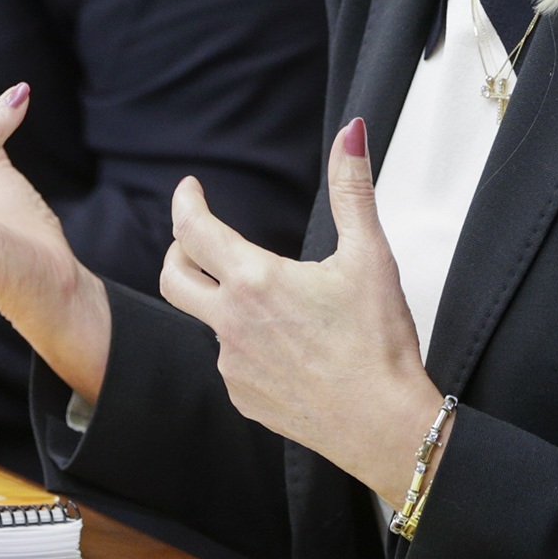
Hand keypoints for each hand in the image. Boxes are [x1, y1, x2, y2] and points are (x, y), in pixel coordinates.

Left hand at [158, 118, 444, 507]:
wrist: (384, 425)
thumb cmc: (379, 342)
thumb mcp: (370, 255)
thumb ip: (352, 188)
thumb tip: (351, 132)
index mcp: (255, 281)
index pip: (194, 229)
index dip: (186, 202)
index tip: (190, 189)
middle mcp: (231, 323)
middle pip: (172, 277)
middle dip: (177, 249)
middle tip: (196, 237)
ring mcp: (232, 366)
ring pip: (210, 322)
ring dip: (225, 303)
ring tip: (275, 304)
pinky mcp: (243, 398)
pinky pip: (232, 362)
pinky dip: (247, 345)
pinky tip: (287, 349)